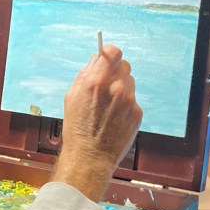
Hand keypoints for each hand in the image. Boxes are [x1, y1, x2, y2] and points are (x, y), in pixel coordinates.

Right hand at [52, 44, 142, 201]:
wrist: (90, 157)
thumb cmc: (77, 128)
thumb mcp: (72, 96)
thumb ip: (86, 74)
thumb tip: (97, 60)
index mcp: (96, 81)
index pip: (114, 52)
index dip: (110, 54)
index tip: (108, 58)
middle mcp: (116, 88)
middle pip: (124, 65)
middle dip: (116, 72)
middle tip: (107, 85)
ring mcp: (129, 101)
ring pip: (130, 83)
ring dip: (122, 88)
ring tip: (108, 106)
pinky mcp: (137, 113)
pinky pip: (133, 100)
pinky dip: (126, 105)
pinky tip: (114, 118)